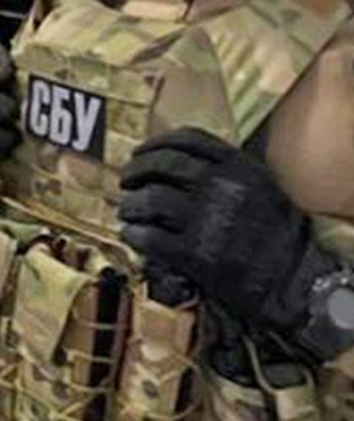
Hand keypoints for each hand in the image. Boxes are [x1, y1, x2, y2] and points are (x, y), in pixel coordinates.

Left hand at [118, 127, 327, 335]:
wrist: (293, 280)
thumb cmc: (279, 236)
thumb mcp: (262, 187)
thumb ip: (229, 169)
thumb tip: (181, 161)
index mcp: (239, 167)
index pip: (188, 140)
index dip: (157, 144)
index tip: (141, 152)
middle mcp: (222, 187)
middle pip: (163, 165)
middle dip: (136, 170)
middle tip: (126, 180)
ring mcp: (208, 220)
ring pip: (151, 200)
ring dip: (131, 204)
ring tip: (126, 210)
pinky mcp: (196, 254)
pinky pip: (151, 237)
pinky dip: (134, 234)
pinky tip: (131, 235)